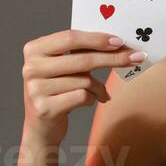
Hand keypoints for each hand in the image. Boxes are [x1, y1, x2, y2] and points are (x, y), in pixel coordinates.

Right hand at [21, 29, 144, 147]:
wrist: (41, 127)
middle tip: (135, 58)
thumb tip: (116, 43)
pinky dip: (93, 99)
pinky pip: (82, 97)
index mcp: (34, 50)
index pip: (70, 37)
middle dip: (113, 58)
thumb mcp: (63, 68)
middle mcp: (31, 67)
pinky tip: (90, 101)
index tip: (120, 41)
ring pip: (85, 80)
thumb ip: (79, 53)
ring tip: (101, 93)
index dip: (97, 39)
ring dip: (100, 87)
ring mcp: (36, 89)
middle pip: (82, 59)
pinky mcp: (45, 108)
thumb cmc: (58, 92)